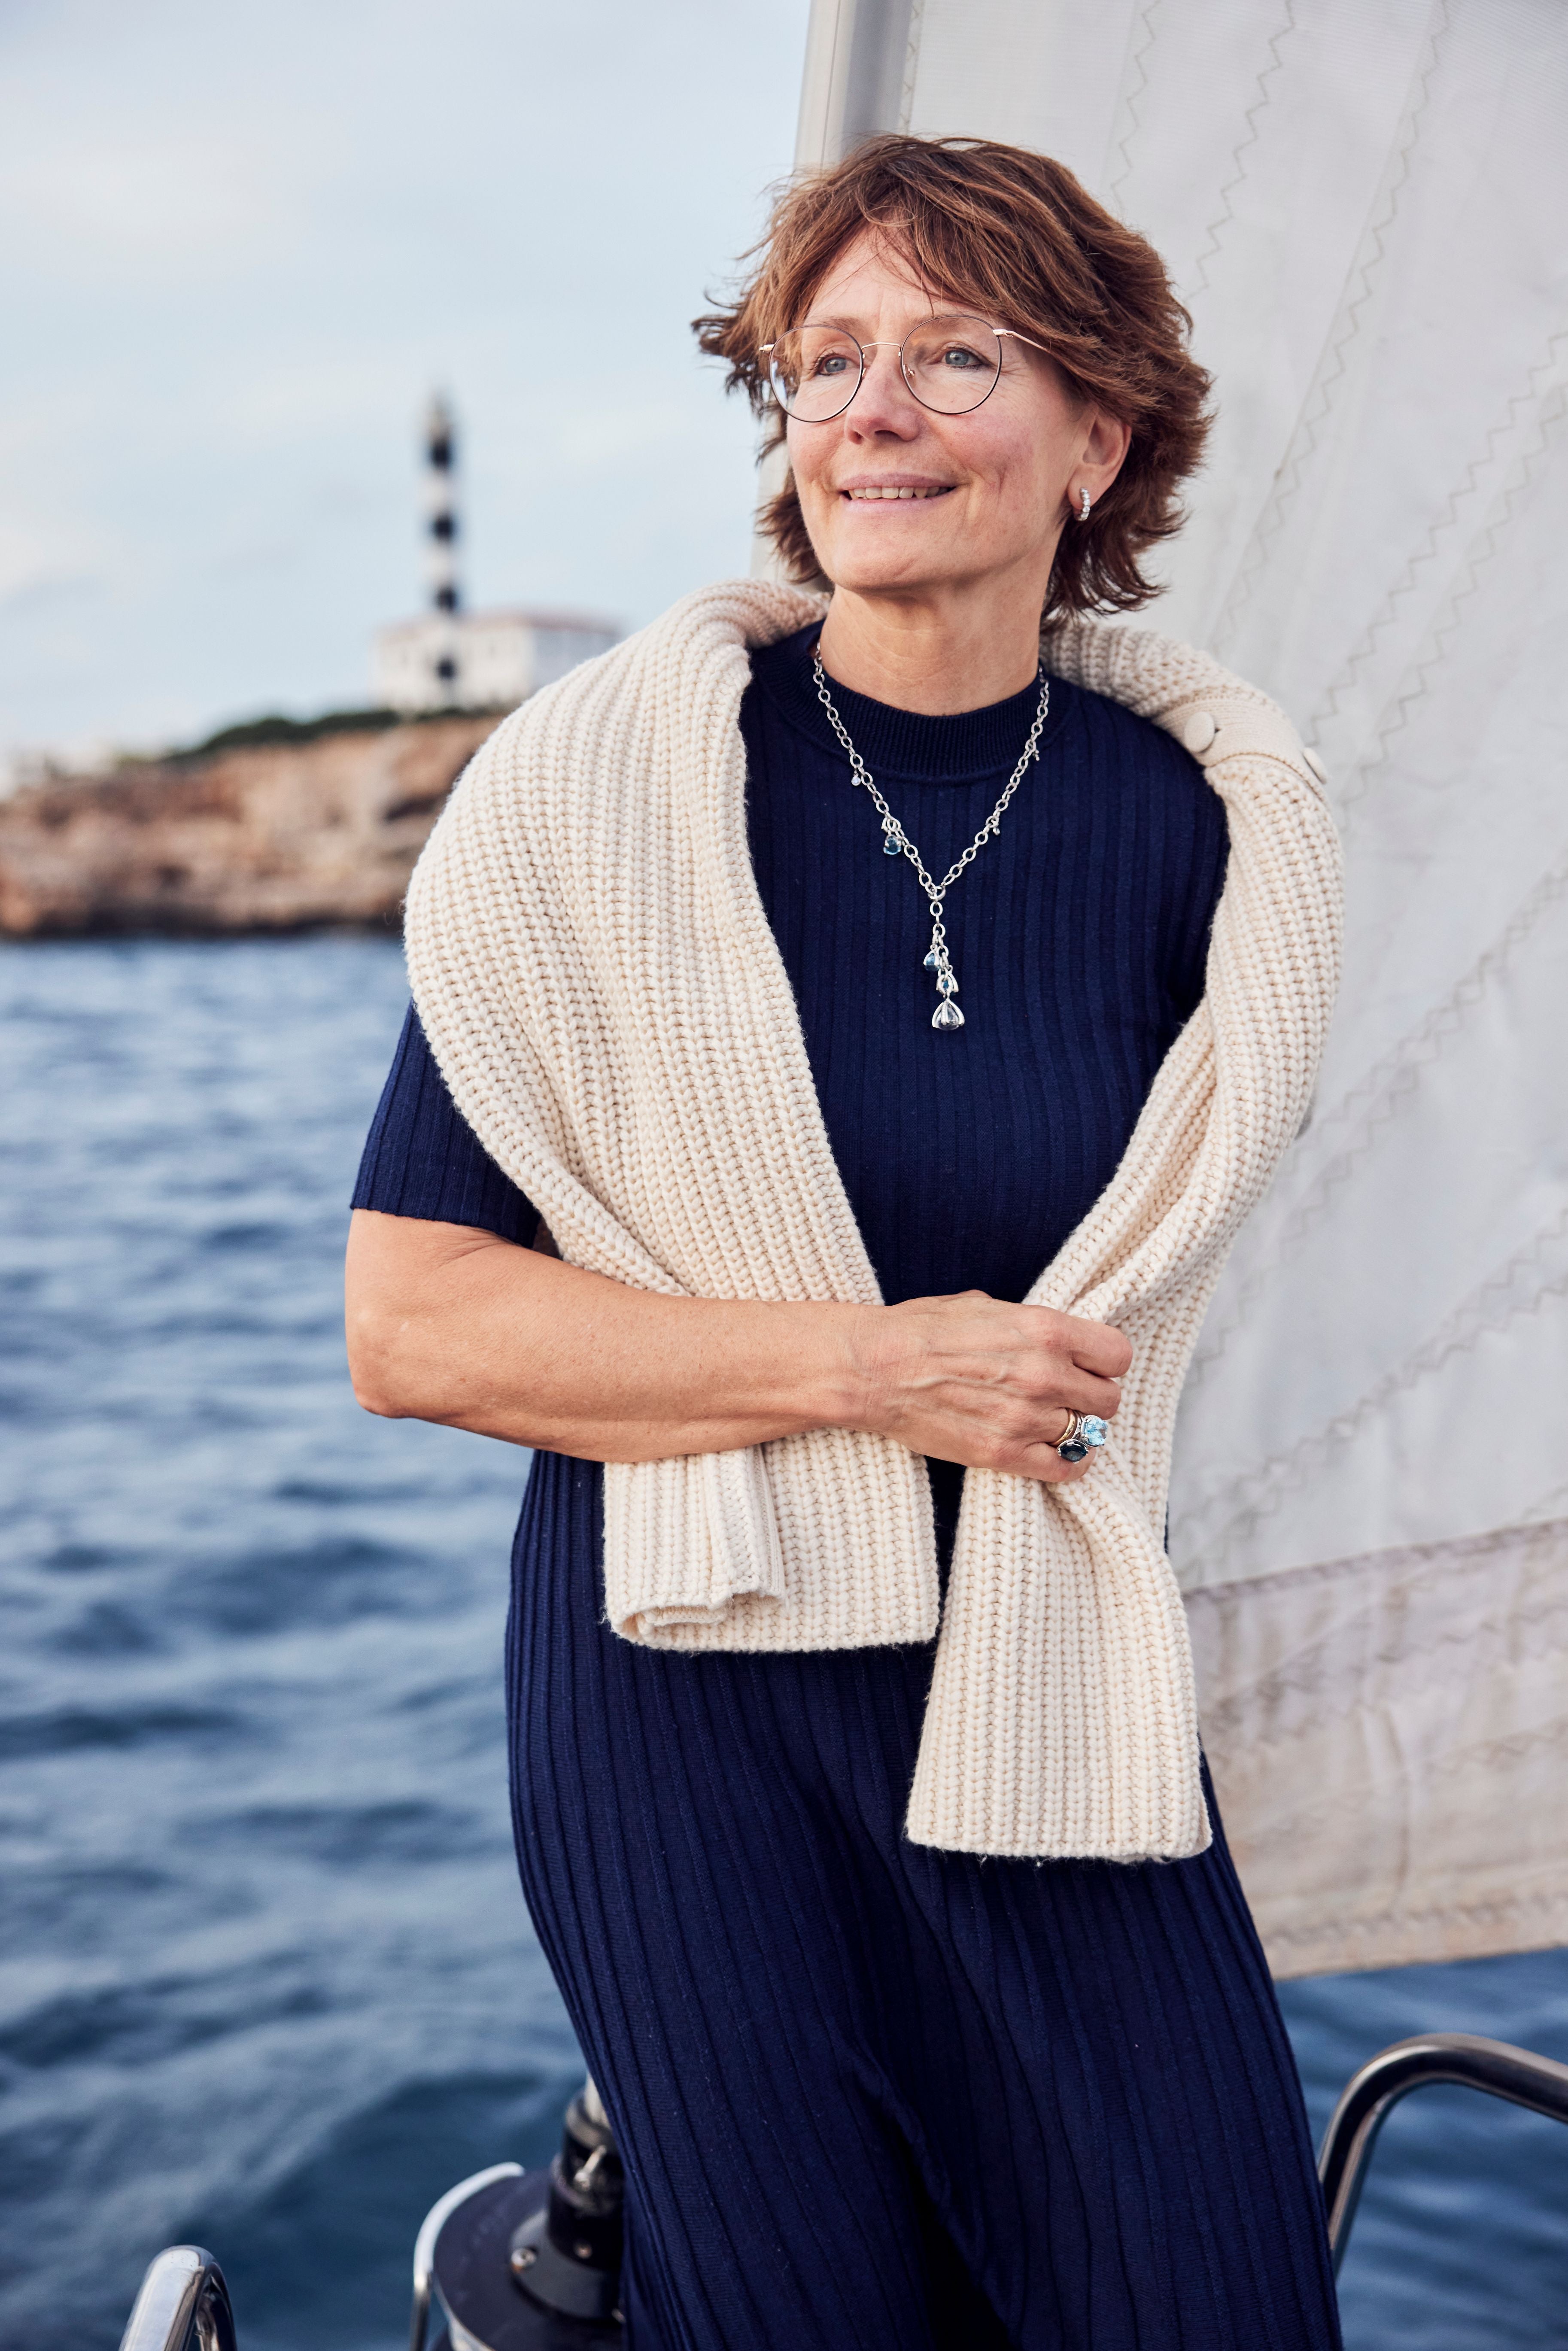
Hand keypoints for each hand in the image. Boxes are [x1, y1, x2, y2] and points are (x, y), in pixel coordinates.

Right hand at [848, 1289, 1129, 1484]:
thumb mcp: (988, 1306)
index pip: (1118, 1355)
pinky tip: (1052, 1452)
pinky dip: (1067, 1464)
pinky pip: (1066, 1469)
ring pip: (1089, 1434)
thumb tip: (1060, 1342)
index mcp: (1046, 1330)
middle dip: (1092, 1396)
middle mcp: (1045, 1375)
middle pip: (1109, 1399)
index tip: (1090, 1365)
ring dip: (1075, 1428)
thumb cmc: (923, 1330)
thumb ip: (1034, 1327)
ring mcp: (1027, 1419)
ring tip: (1050, 1420)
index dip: (1105, 1361)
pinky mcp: (1004, 1455)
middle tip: (1069, 1395)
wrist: (875, 1369)